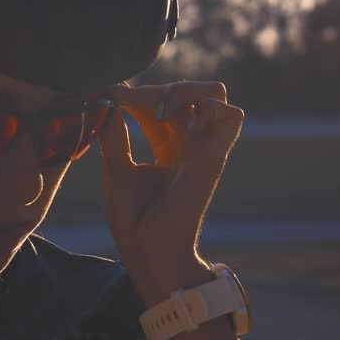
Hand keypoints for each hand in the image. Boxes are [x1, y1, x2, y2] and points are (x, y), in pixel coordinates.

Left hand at [98, 81, 244, 305]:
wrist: (147, 249)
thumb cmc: (133, 220)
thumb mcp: (116, 169)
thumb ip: (114, 135)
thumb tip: (105, 102)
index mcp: (167, 146)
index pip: (160, 102)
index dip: (135, 94)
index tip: (108, 94)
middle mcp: (189, 143)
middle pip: (187, 91)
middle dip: (155, 89)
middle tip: (127, 102)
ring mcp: (204, 147)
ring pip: (215, 92)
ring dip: (184, 91)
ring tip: (158, 112)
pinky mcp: (215, 156)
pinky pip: (233, 115)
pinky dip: (210, 106)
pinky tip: (178, 121)